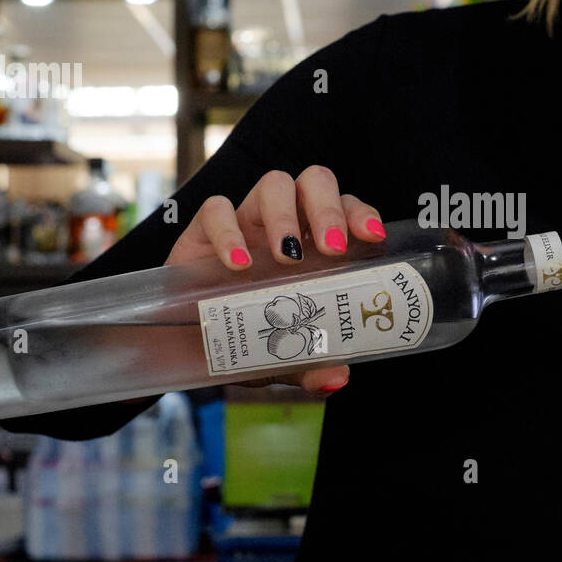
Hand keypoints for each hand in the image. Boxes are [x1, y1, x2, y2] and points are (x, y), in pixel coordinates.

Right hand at [166, 165, 386, 395]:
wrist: (188, 346)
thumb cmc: (247, 338)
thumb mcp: (282, 357)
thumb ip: (309, 365)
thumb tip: (337, 378)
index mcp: (315, 243)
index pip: (347, 209)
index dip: (361, 214)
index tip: (372, 238)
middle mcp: (286, 223)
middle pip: (315, 182)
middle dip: (328, 208)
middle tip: (332, 248)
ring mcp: (247, 221)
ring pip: (273, 184)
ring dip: (285, 215)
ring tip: (288, 256)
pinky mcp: (204, 229)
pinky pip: (216, 209)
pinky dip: (228, 231)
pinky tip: (237, 264)